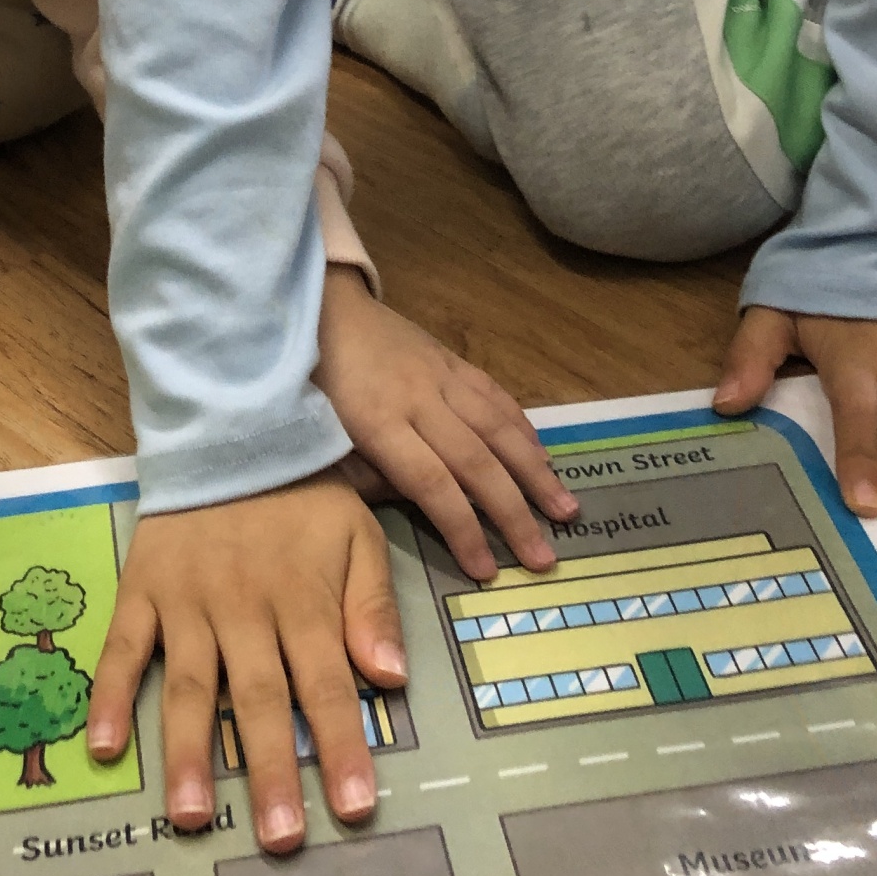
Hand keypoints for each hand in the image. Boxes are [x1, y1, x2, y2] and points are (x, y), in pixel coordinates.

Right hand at [86, 473, 405, 854]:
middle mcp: (244, 608)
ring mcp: (187, 602)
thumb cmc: (302, 493)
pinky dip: (112, 695)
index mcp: (302, 598)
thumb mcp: (356, 535)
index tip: (353, 808)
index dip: (342, 746)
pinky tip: (105, 748)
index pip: (328, 685)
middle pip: (261, 698)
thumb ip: (371, 606)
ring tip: (191, 817)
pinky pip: (123, 648)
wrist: (228, 426)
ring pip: (192, 685)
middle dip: (271, 771)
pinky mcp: (142, 590)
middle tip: (279, 839)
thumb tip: (390, 679)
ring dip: (191, 753)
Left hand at [316, 266, 575, 577]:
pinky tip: (544, 456)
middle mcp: (419, 398)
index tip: (487, 569)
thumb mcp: (315, 434)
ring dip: (536, 471)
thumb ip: (359, 476)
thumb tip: (405, 509)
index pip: (430, 483)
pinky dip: (523, 427)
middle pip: (475, 460)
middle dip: (513, 513)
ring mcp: (440, 375)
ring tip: (566, 510)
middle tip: (543, 557)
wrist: (319, 305)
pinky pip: (495, 394)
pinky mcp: (451, 358)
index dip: (462, 527)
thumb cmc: (310, 380)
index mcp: (378, 422)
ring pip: (498, 426)